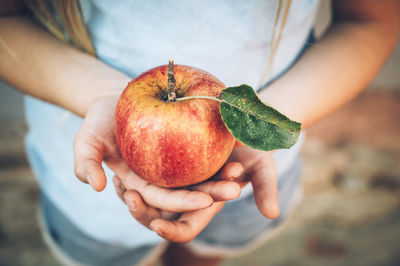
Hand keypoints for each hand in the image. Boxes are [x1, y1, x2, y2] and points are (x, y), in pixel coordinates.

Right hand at [73, 93, 240, 212]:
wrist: (114, 98)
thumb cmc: (100, 120)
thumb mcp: (86, 140)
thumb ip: (85, 162)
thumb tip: (95, 186)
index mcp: (141, 184)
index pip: (164, 199)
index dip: (184, 201)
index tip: (206, 201)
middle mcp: (161, 176)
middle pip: (190, 189)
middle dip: (213, 192)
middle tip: (236, 189)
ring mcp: (174, 161)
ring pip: (202, 172)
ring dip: (223, 174)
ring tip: (243, 172)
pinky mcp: (184, 141)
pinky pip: (204, 148)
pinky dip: (220, 149)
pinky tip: (239, 146)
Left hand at [114, 145, 278, 241]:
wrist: (240, 122)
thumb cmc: (253, 145)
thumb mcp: (260, 163)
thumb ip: (265, 187)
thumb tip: (271, 215)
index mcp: (207, 203)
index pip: (186, 227)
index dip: (172, 232)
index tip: (157, 224)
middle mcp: (187, 196)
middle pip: (158, 216)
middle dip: (141, 211)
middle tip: (129, 196)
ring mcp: (174, 181)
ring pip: (146, 198)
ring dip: (131, 195)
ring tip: (117, 182)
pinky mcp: (164, 165)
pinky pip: (143, 176)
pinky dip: (130, 175)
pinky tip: (117, 166)